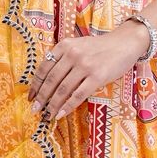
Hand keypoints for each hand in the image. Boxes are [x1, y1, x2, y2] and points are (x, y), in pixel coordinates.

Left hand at [27, 20, 151, 121]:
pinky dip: (68, 106)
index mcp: (64, 46)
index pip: (44, 68)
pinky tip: (61, 114)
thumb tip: (47, 81)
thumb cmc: (100, 47)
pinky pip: (78, 95)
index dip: (35, 84)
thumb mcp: (78, 45)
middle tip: (35, 110)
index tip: (31, 96)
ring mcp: (85, 65)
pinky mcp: (97, 76)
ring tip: (47, 115)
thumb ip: (63, 58)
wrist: (125, 42)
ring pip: (63, 89)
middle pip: (51, 80)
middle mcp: (72, 54)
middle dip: (41, 98)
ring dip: (53, 105)